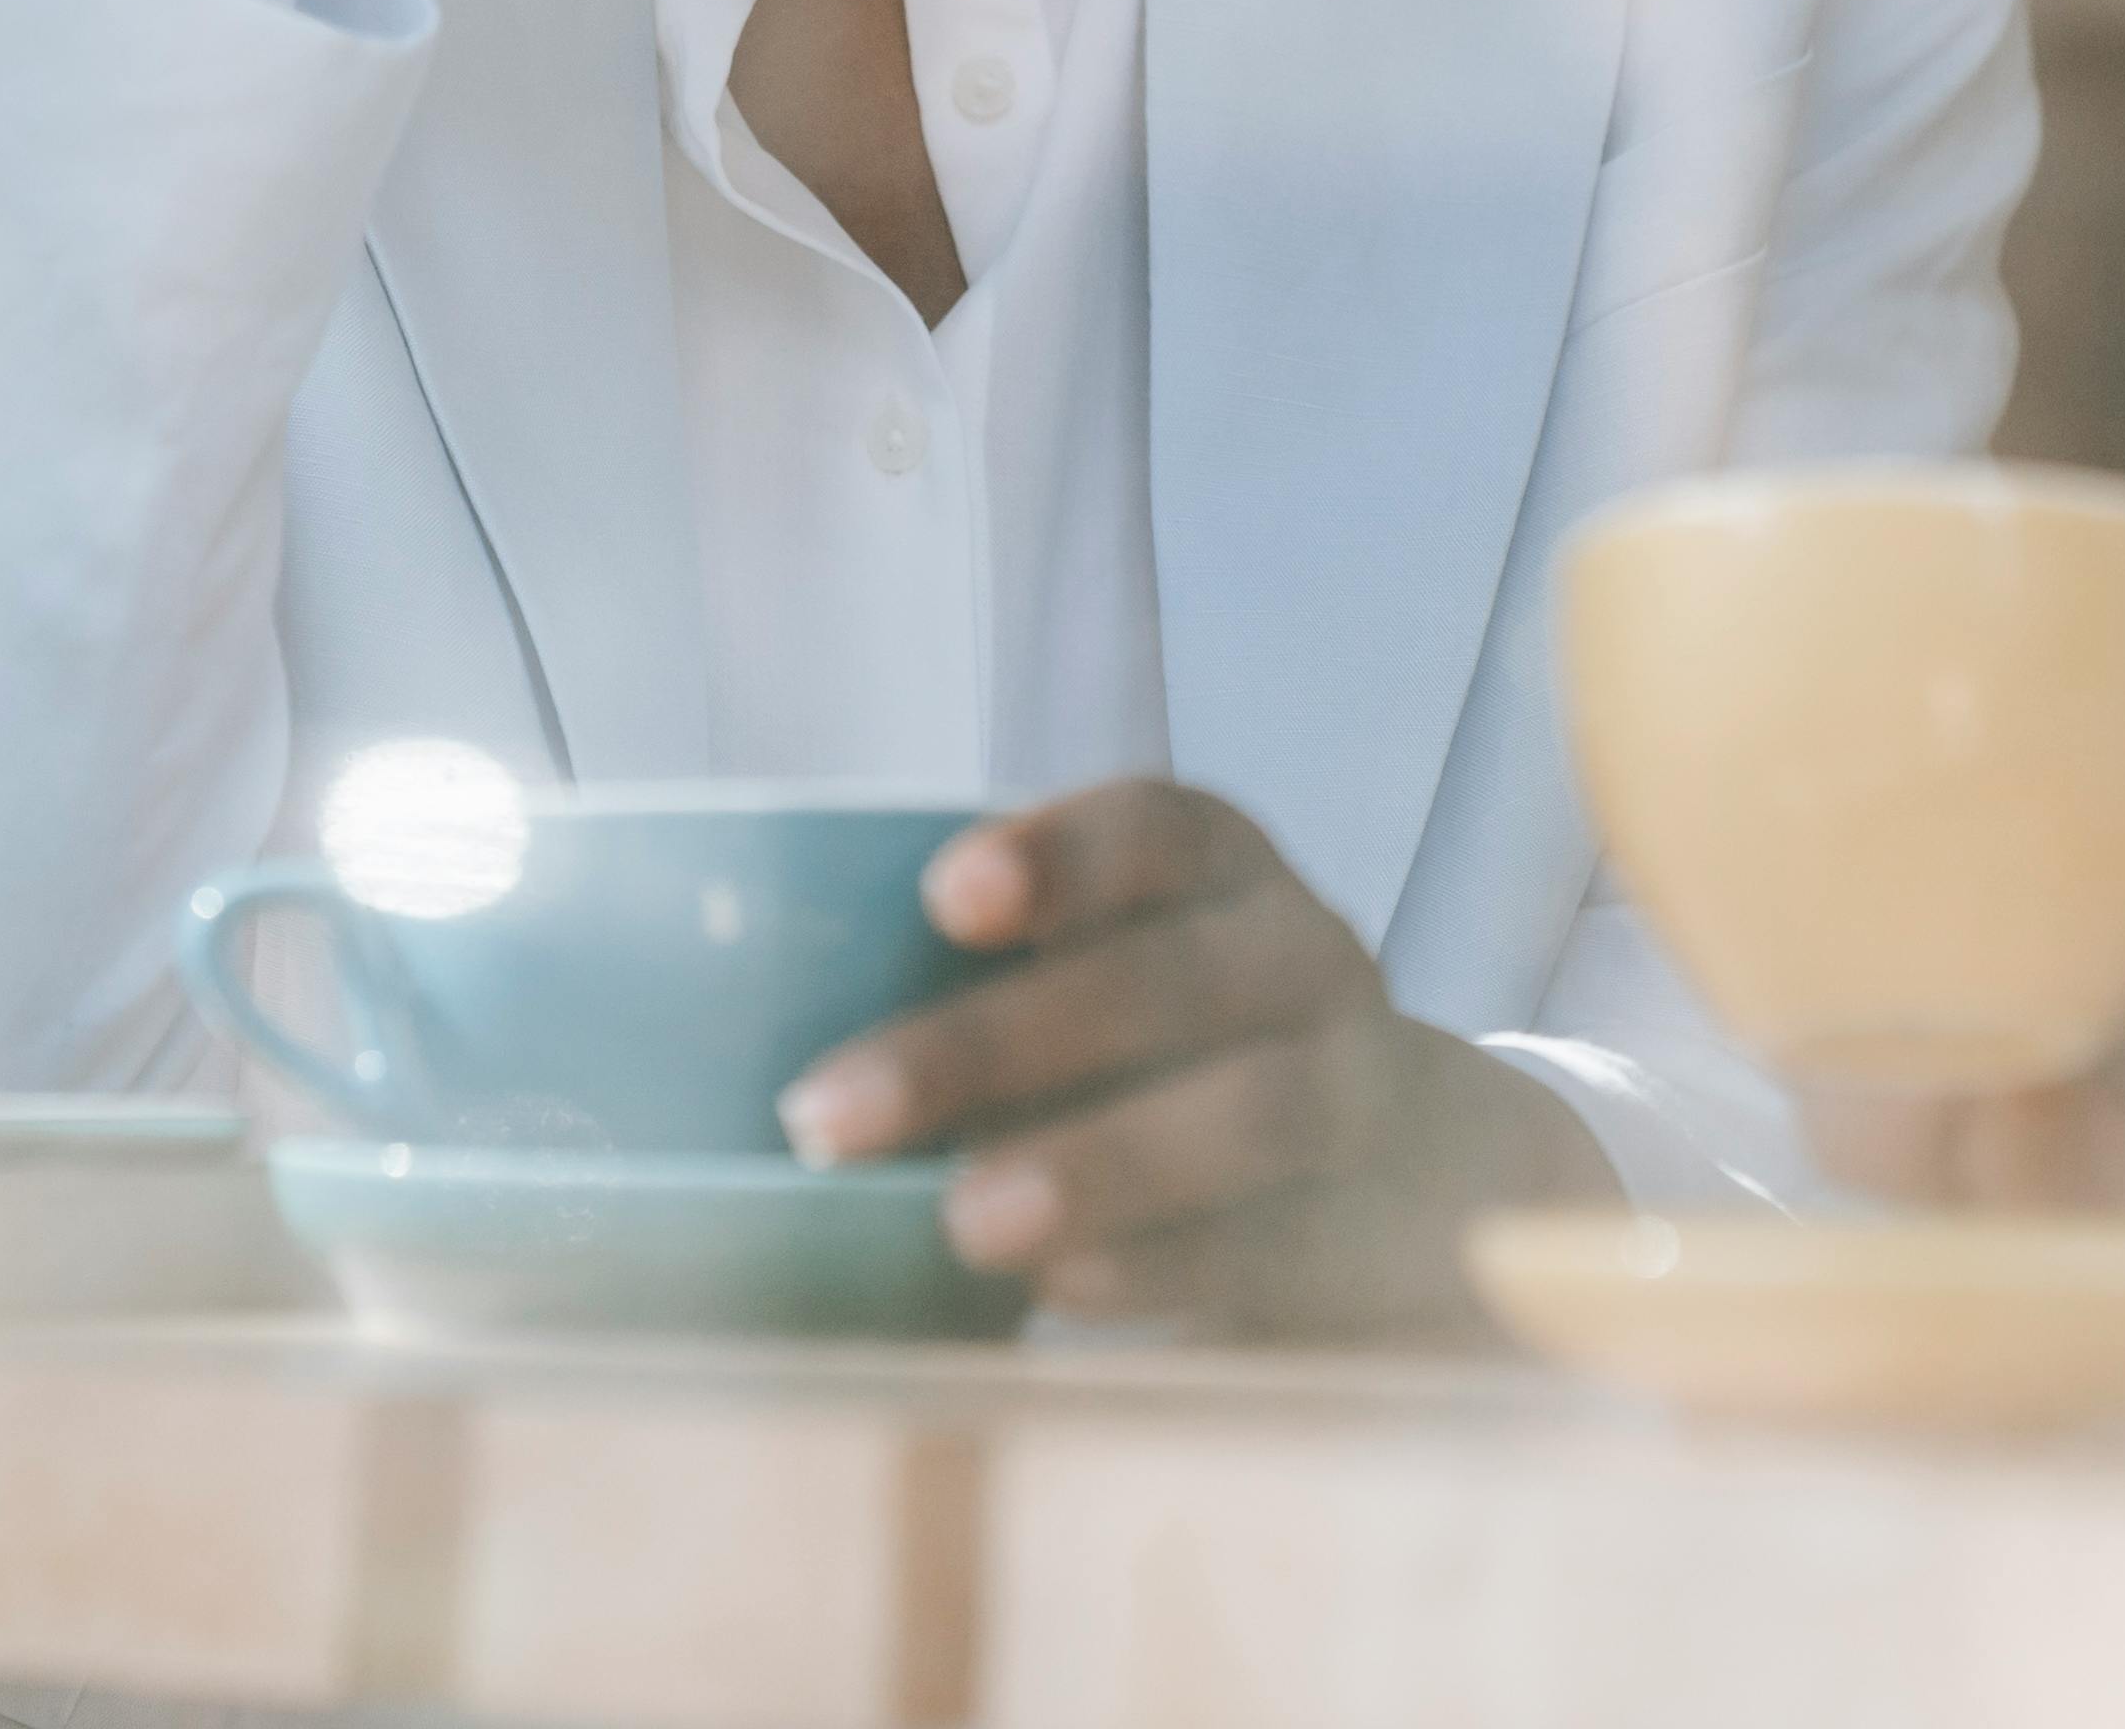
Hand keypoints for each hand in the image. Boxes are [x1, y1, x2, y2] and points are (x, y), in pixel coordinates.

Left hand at [773, 779, 1612, 1337]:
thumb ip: (982, 987)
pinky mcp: (1380, 1223)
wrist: (1412, 1168)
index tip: (940, 900)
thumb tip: (712, 1045)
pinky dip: (1170, 1265)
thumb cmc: (1178, 1059)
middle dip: (996, 1044)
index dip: (1058, 856)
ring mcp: (1360, 1089)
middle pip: (1174, 980)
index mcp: (1226, 874)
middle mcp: (1305, 958)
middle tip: (829, 1117)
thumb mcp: (1115, 980)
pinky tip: (1064, 1293)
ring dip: (1097, 1162)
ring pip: (1250, 1108)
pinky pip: (1284, 1242)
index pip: (1160, 830)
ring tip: (962, 1221)